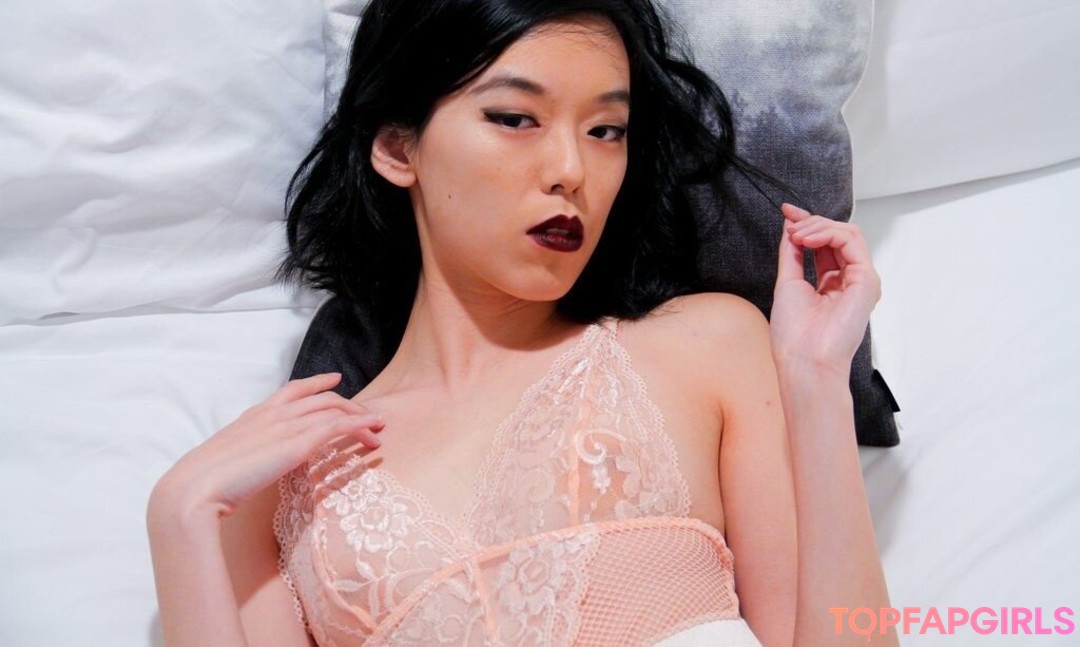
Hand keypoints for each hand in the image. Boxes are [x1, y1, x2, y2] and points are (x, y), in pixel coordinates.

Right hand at [151, 373, 382, 518]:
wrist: (193, 490)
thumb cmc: (203, 486)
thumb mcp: (227, 464)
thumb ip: (245, 458)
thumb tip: (250, 469)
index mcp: (254, 415)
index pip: (292, 389)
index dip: (317, 382)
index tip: (336, 379)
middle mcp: (272, 413)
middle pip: (321, 398)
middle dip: (349, 404)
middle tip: (369, 415)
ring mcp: (284, 426)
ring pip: (334, 409)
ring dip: (360, 416)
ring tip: (378, 428)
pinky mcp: (297, 443)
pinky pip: (337, 425)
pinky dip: (359, 425)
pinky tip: (372, 431)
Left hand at [770, 204, 880, 374]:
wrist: (803, 360)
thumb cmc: (795, 334)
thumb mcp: (788, 283)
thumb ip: (792, 254)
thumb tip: (790, 226)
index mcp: (834, 284)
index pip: (826, 244)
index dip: (808, 224)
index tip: (787, 212)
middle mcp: (851, 281)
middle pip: (838, 235)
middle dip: (811, 221)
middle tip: (789, 224)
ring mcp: (862, 280)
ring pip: (847, 233)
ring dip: (818, 226)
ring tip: (796, 234)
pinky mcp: (867, 281)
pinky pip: (851, 241)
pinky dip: (826, 233)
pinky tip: (806, 239)